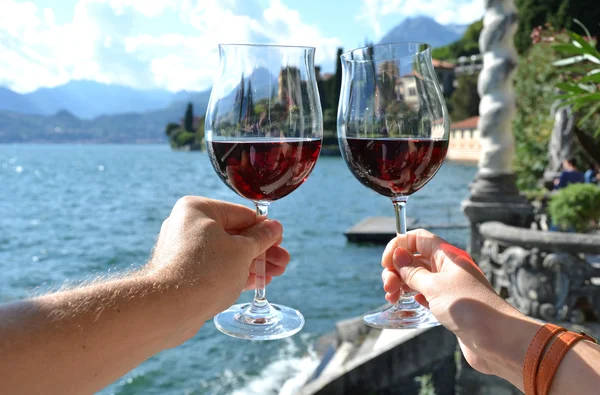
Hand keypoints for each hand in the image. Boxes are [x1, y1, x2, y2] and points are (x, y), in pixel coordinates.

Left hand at [146, 196, 287, 323]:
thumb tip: (275, 227)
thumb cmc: (206, 272)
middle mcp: (188, 225)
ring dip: (253, 263)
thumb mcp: (242, 251)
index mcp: (198, 209)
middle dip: (262, 250)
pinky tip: (257, 281)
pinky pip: (216, 268)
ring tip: (275, 274)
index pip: (241, 214)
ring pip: (227, 254)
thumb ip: (261, 238)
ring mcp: (184, 250)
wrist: (169, 309)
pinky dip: (236, 273)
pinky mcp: (184, 273)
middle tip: (283, 261)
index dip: (265, 228)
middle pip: (235, 235)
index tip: (280, 240)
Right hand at [381, 229, 527, 375]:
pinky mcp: (448, 305)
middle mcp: (448, 268)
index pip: (418, 239)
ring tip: (392, 298)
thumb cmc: (470, 308)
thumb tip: (398, 255)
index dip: (400, 246)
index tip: (387, 263)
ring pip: (417, 278)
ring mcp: (448, 287)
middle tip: (389, 287)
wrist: (497, 339)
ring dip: (401, 284)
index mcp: (447, 256)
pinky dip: (412, 296)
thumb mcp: (434, 286)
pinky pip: (424, 294)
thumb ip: (412, 271)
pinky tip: (406, 304)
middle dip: (397, 270)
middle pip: (415, 259)